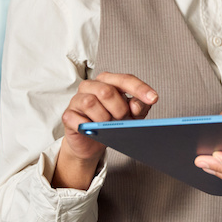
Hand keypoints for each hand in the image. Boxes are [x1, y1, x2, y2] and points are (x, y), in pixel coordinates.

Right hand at [52, 72, 157, 188]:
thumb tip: (136, 105)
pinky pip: (78, 119)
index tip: (154, 98)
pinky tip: (94, 131)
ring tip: (108, 126)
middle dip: (120, 109)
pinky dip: (89, 127)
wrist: (92, 142)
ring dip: (104, 118)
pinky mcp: (68, 116)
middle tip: (122, 120)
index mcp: (108, 81)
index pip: (125, 79)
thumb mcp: (131, 115)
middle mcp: (91, 86)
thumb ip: (138, 107)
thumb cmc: (112, 122)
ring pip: (91, 102)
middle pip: (107, 91)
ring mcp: (77, 100)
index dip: (140, 89)